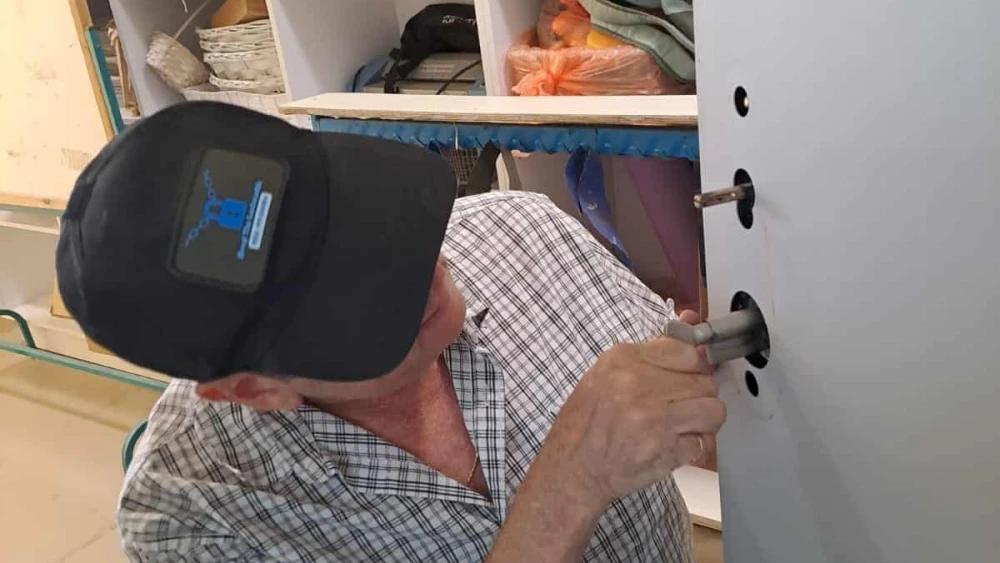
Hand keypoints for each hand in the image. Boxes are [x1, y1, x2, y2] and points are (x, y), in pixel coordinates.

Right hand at [545, 310, 725, 506]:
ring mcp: (655, 418)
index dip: (695, 365)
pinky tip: (669, 445)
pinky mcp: (666, 450)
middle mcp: (640, 384)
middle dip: (697, 395)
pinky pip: (703, 442)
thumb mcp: (606, 374)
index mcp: (624, 359)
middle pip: (705, 380)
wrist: (572, 467)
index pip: (689, 350)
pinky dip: (690, 446)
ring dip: (701, 420)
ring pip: (713, 410)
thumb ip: (651, 351)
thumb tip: (691, 320)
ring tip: (680, 425)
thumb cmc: (586, 422)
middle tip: (678, 406)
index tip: (691, 374)